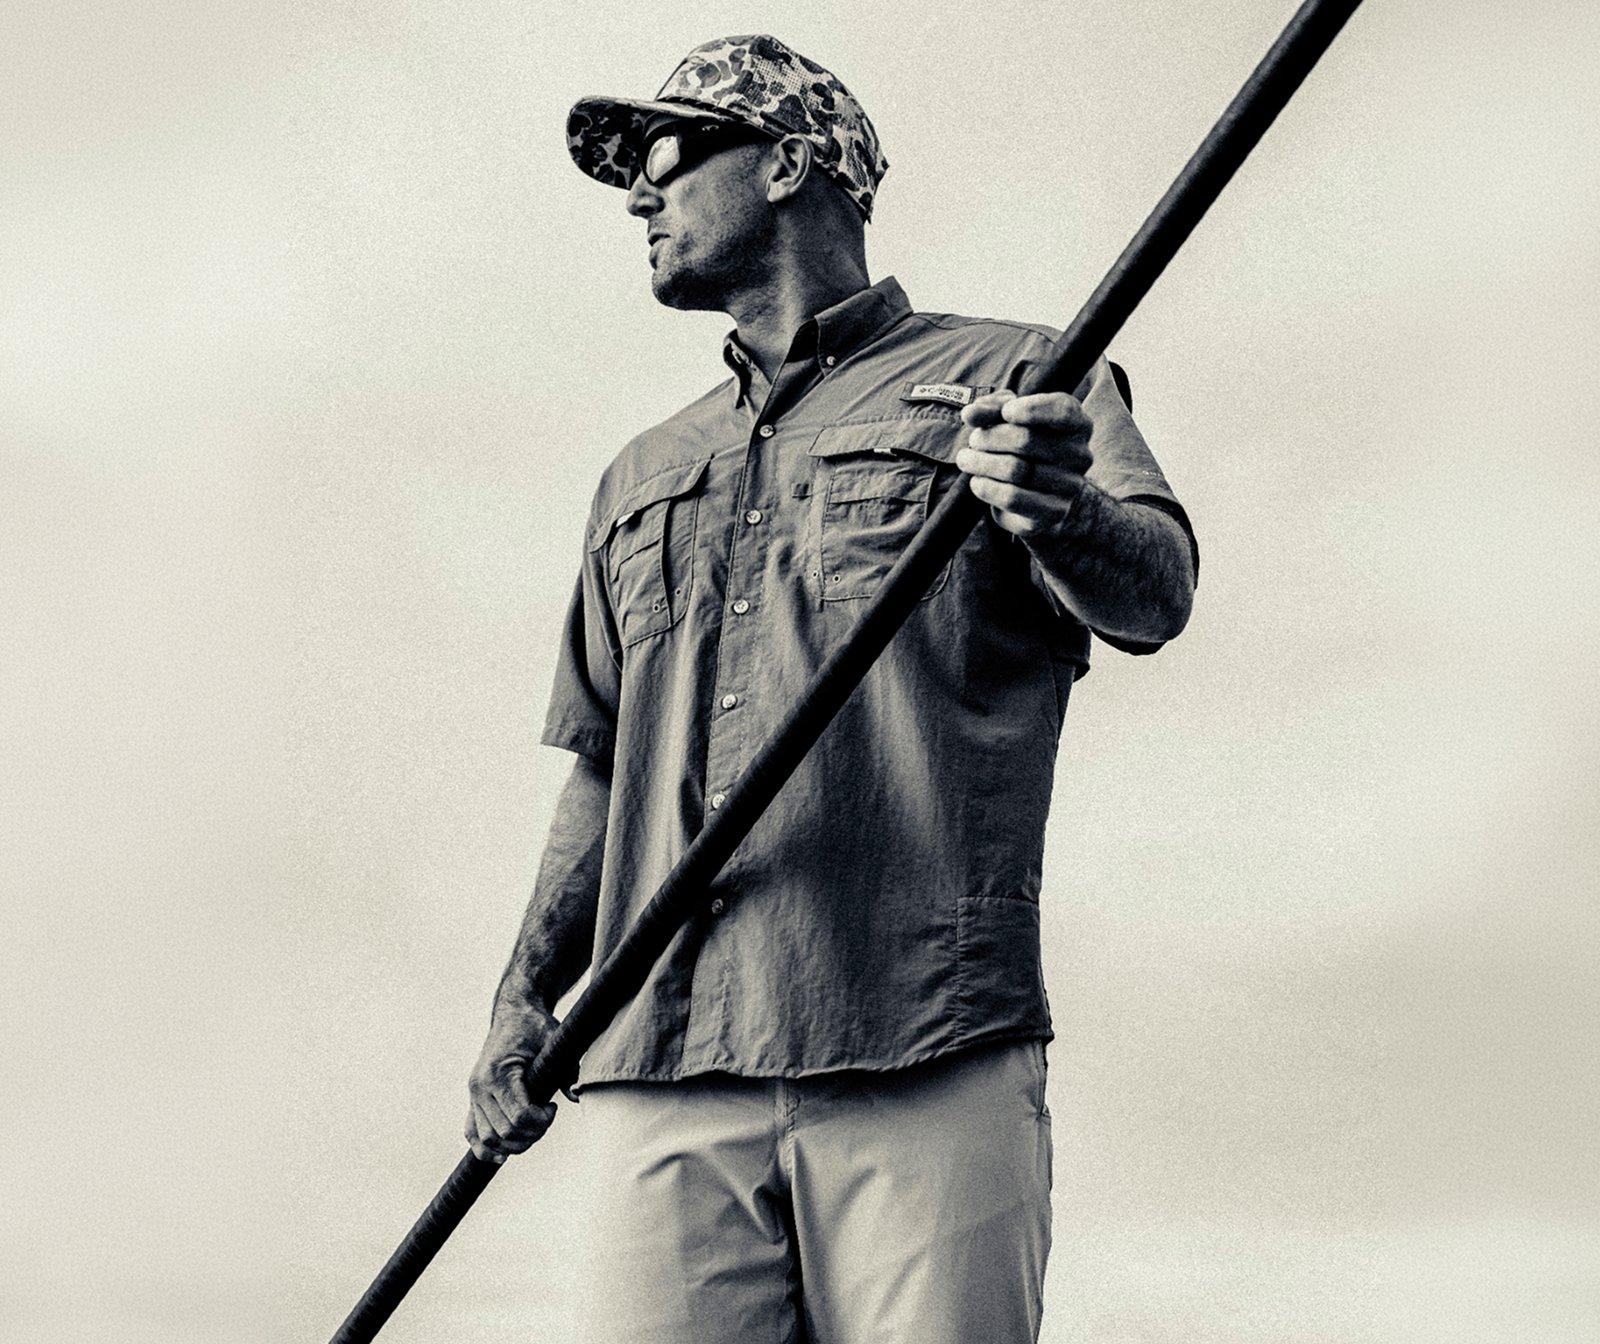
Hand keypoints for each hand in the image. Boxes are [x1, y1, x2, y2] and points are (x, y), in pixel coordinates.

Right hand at [465, 997, 560, 1162]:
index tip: (553, 1107)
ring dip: (513, 1144)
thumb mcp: (555, 1041)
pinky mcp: (473, 1098)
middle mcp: (480, 1086)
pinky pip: (471, 1132)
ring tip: (533, 1130)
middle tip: (546, 1118)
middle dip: (531, 1133)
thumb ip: (567, 1069)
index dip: (541, 1121)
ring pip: (487, 1139)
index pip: (519, 1116)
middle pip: (504, 1132)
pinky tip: (503, 1154)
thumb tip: (575, 1096)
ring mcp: (473, 1094)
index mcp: (498, 1072)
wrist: (514, 1013)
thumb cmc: (535, 1025)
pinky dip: (484, 1148)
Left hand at [956, 391, 1093, 541]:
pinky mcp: (1053, 512)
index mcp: (1079, 424)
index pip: (1062, 410)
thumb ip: (991, 407)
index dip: (1029, 408)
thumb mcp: (1008, 417)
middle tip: (974, 440)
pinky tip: (977, 482)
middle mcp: (1081, 455)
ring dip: (980, 462)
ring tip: (967, 460)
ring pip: (1014, 469)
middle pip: (1026, 440)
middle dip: (989, 437)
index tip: (1005, 412)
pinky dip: (986, 487)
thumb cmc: (1021, 444)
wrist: (1034, 494)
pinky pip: (1012, 498)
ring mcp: (1070, 486)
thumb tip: (970, 413)